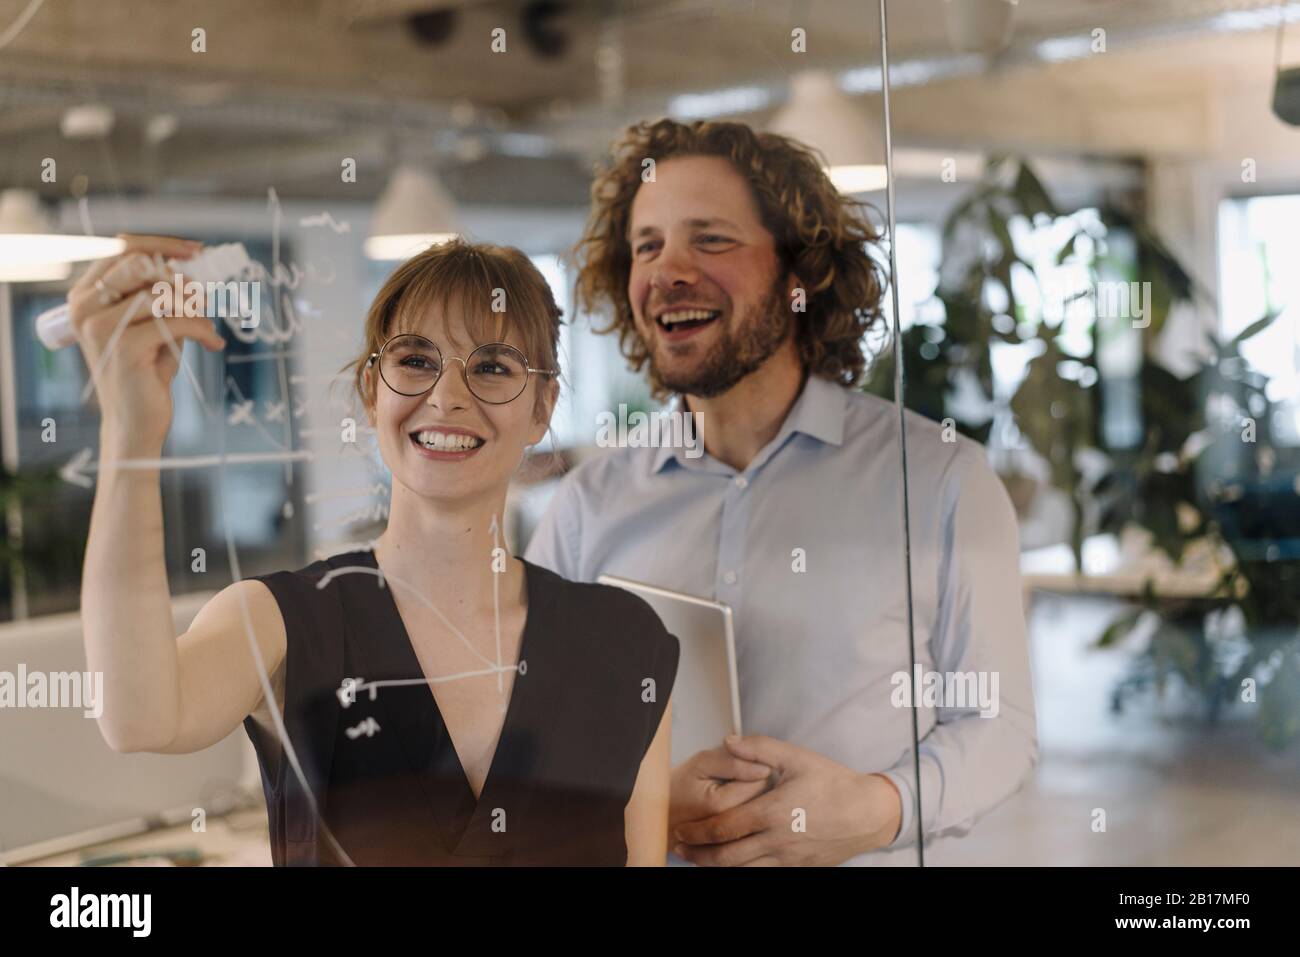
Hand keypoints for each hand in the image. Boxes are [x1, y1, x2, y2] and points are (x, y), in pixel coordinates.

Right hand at [67, 234, 223, 454]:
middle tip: (203, 300)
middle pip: (142, 264)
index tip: (197, 251)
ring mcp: (100, 327)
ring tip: (207, 329)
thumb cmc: (146, 371)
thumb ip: (163, 295)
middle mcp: (84, 306)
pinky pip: (177, 322)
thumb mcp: (153, 324)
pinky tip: (212, 344)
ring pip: (162, 294)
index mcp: (85, 294)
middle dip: (180, 279)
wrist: (136, 422)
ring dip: (195, 309)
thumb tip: (193, 267)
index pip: (123, 248)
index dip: (163, 245)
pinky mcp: (124, 347)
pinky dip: (203, 330)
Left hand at [672, 735, 902, 866]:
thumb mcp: (796, 757)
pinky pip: (762, 875)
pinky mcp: (798, 868)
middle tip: (679, 847)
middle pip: (726, 856)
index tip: (680, 829)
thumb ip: (759, 748)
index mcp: (772, 812)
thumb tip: (729, 740)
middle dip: (698, 854)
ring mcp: (787, 859)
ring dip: (714, 866)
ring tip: (697, 859)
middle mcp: (777, 840)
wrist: (868, 814)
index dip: (697, 831)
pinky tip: (731, 865)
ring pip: (742, 870)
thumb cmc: (834, 784)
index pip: (723, 827)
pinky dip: (741, 872)